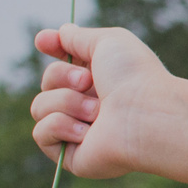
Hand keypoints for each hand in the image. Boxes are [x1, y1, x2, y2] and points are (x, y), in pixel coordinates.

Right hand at [29, 24, 170, 179]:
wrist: (147, 116)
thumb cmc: (134, 77)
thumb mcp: (108, 42)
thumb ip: (78, 37)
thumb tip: (60, 32)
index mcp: (99, 80)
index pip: (64, 64)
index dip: (52, 49)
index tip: (43, 41)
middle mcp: (88, 105)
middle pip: (46, 82)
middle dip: (61, 77)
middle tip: (88, 82)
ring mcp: (79, 131)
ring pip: (39, 107)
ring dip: (66, 103)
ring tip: (97, 111)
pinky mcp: (72, 155)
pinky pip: (41, 133)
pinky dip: (60, 126)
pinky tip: (87, 132)